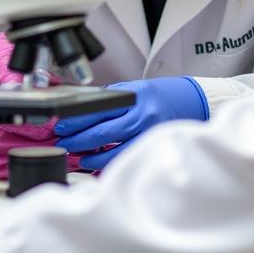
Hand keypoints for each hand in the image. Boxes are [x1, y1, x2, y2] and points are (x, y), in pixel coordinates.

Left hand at [53, 76, 208, 169]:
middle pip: (102, 133)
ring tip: (79, 157)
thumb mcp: (135, 89)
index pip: (97, 110)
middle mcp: (141, 117)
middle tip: (63, 143)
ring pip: (113, 153)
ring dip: (92, 157)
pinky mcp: (151, 148)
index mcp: (134, 98)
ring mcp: (147, 135)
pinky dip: (109, 163)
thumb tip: (83, 111)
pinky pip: (126, 159)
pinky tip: (97, 163)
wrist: (192, 102)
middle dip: (78, 140)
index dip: (76, 120)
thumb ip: (112, 99)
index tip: (62, 125)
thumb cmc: (161, 95)